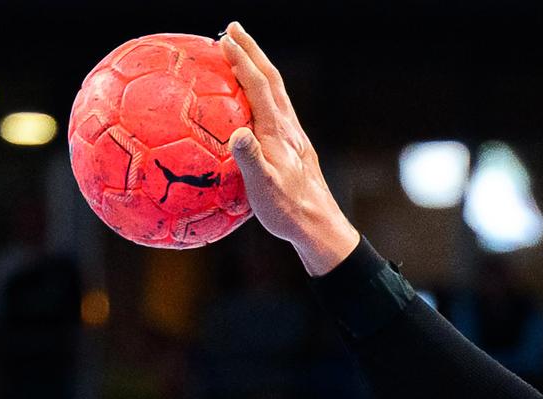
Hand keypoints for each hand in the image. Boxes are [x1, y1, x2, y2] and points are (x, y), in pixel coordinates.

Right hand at [217, 22, 359, 275]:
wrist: (318, 226)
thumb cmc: (288, 210)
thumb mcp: (264, 188)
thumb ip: (250, 160)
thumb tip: (237, 135)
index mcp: (279, 131)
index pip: (260, 86)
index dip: (242, 61)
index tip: (223, 38)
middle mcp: (288, 127)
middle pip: (271, 79)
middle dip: (251, 51)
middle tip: (231, 29)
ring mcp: (292, 135)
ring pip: (275, 91)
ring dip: (257, 67)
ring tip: (241, 53)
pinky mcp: (293, 147)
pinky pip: (273, 108)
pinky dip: (260, 91)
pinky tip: (250, 98)